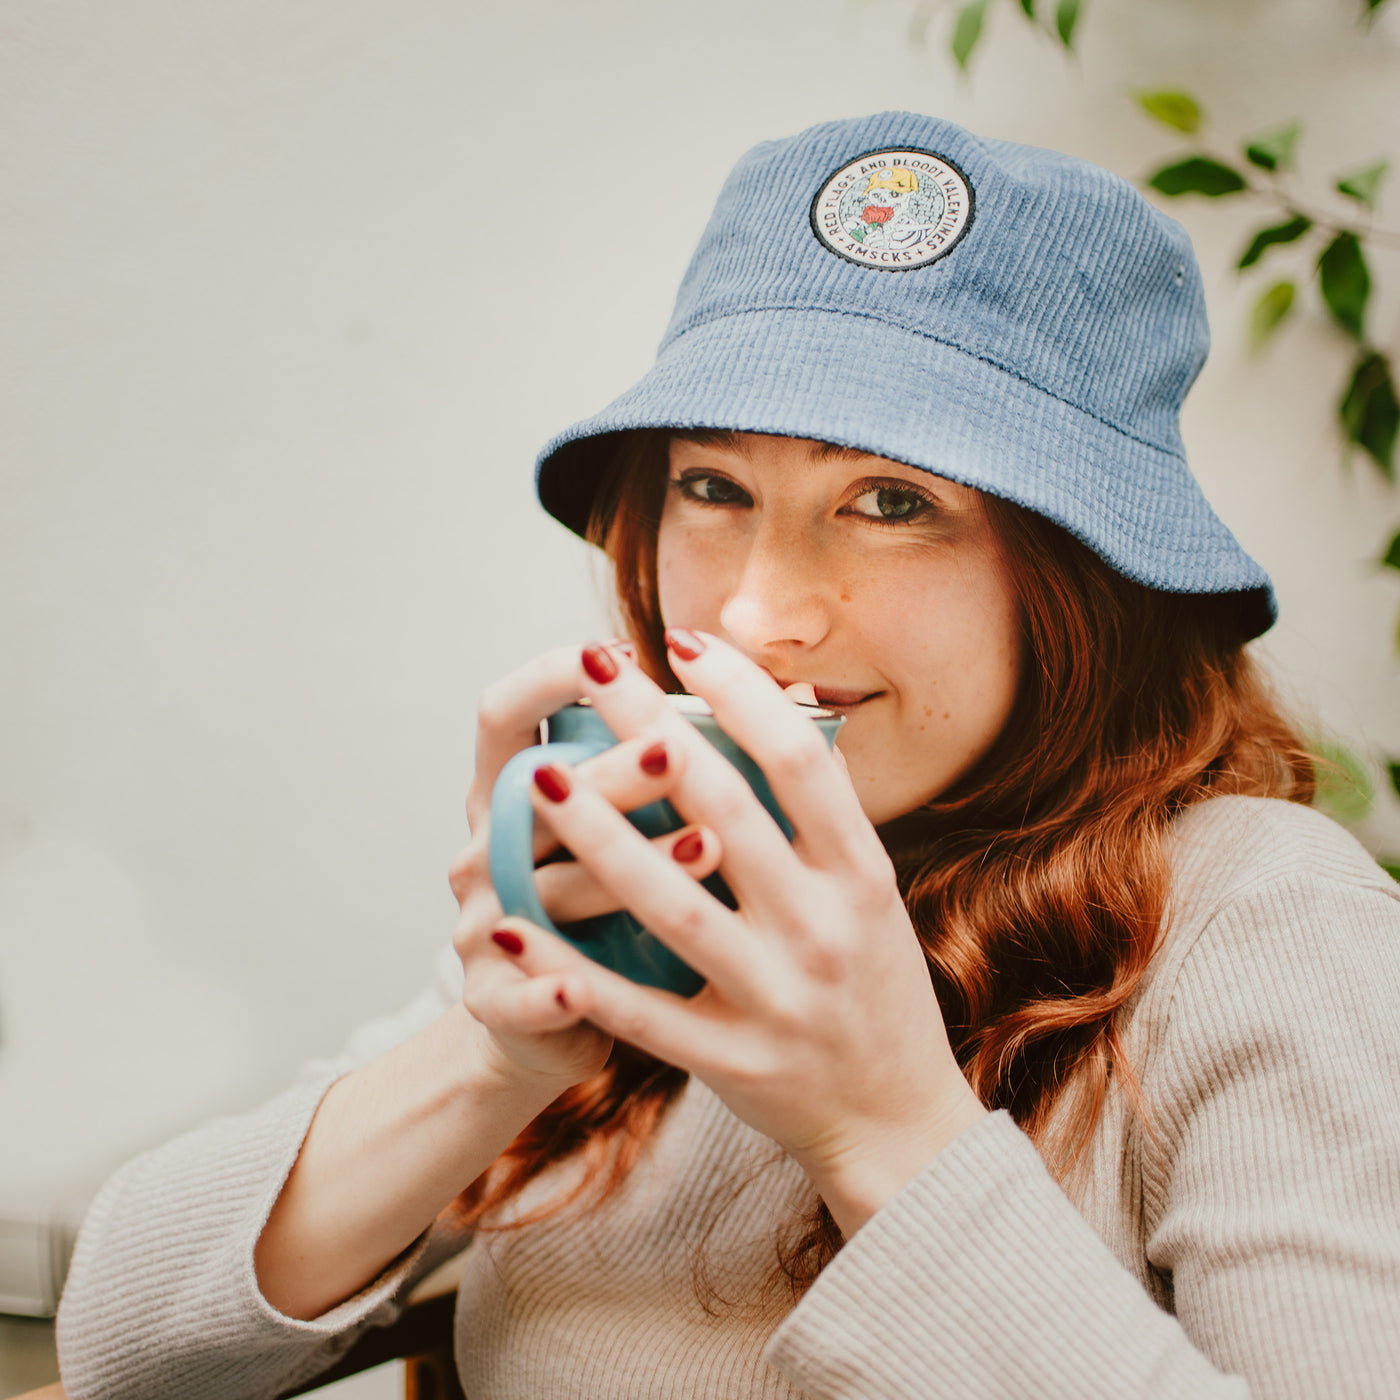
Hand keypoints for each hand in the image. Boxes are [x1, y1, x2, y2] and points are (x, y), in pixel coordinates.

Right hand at [450, 642, 723, 1088]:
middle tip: (671, 750)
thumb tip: (780, 699)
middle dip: (608, 771)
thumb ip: (672, 770)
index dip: (547, 678)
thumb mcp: (632, 830)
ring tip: (704, 849)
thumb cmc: (614, 912)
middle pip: (534, 794)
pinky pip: (516, 996)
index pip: (505, 715)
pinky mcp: (492, 1000)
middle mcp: (491, 849)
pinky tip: (578, 990)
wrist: (552, 1027)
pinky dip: (545, 991)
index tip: (618, 654)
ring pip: (545, 890)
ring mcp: (483, 925)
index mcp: (519, 796)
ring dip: (614, 870)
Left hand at [487, 632, 986, 1235]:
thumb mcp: (873, 895)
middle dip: (650, 731)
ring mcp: (776, 997)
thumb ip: (827, 814)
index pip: (798, 761)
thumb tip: (785, 711)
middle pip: (725, 809)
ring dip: (599, 838)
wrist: (895, 1119)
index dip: (741, 692)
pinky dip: (570, 969)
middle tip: (593, 667)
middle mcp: (822, 927)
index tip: (684, 640)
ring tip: (536, 779)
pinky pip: (637, 1011)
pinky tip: (510, 926)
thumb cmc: (877, 988)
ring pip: (672, 905)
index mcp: (861, 875)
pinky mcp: (731, 1059)